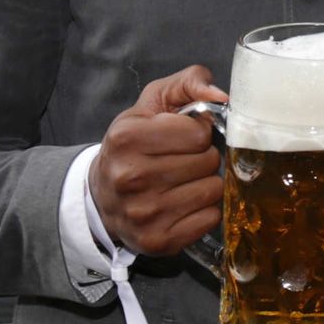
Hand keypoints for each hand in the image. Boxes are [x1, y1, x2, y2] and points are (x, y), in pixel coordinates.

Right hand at [89, 65, 227, 254]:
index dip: (197, 132)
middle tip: (182, 161)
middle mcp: (131, 177)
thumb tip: (221, 95)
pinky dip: (203, 211)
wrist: (102, 196)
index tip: (181, 138)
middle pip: (208, 161)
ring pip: (212, 190)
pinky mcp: (158, 241)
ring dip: (204, 183)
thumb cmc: (133, 145)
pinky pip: (210, 219)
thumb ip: (189, 83)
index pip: (199, 132)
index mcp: (127, 138)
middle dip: (202, 157)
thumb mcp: (153, 103)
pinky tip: (183, 203)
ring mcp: (144, 213)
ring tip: (182, 181)